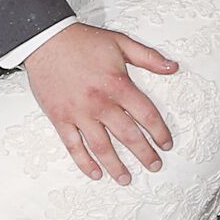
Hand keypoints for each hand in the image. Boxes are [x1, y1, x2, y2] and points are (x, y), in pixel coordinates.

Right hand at [25, 21, 178, 182]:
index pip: (146, 115)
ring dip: (116, 166)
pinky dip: (84, 162)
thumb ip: (148, 57)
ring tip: (127, 179)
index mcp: (118, 85)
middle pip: (128, 136)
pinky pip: (73, 146)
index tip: (166, 144)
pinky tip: (95, 173)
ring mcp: (79, 113)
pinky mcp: (60, 118)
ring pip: (102, 147)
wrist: (46, 40)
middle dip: (144, 154)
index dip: (160, 132)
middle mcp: (100, 103)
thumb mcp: (120, 43)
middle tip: (154, 165)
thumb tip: (173, 67)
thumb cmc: (82, 41)